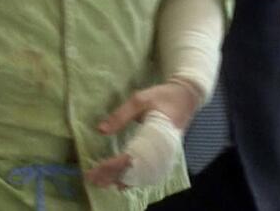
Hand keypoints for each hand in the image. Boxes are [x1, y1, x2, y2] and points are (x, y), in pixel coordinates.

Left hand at [85, 80, 202, 187]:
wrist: (186, 97)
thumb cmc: (163, 96)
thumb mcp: (140, 99)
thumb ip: (121, 115)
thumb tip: (100, 130)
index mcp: (156, 135)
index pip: (131, 157)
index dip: (113, 166)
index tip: (97, 168)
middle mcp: (161, 150)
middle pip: (135, 170)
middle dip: (113, 176)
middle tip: (93, 179)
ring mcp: (165, 154)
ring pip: (142, 175)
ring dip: (122, 179)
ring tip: (102, 182)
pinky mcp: (165, 155)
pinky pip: (149, 172)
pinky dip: (134, 178)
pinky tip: (121, 182)